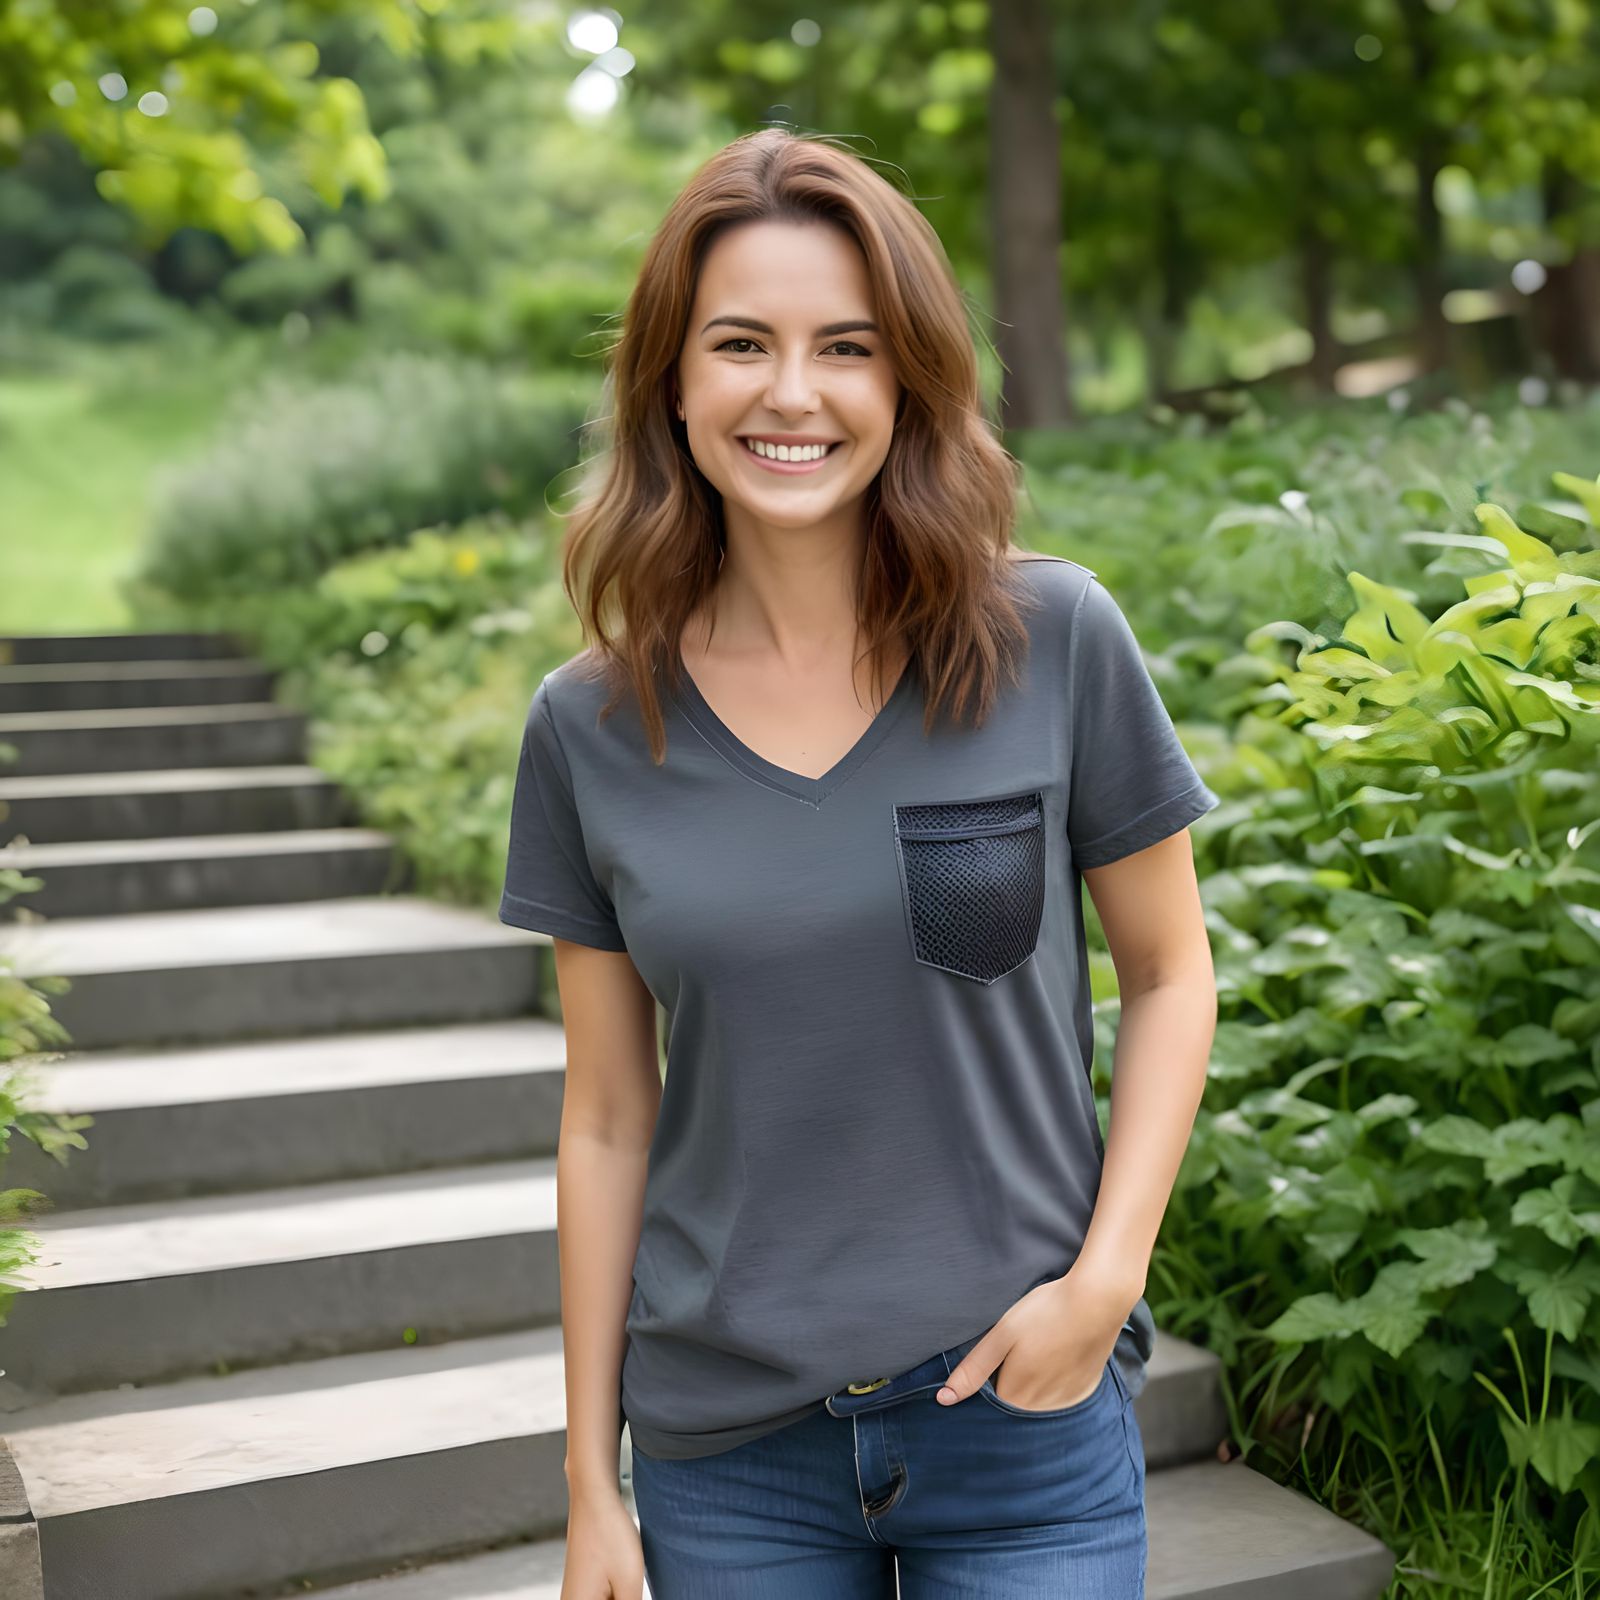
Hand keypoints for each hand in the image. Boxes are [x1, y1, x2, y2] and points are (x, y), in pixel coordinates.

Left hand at [935, 1261, 1138, 1409]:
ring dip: (1032, 1386)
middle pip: (1014, 1404)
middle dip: (1008, 1384)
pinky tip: (1056, 1357)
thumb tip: (944, 1399)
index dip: (986, 1380)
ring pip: (1037, 1403)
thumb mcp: (1002, 1334)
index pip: (989, 1402)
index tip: (995, 1358)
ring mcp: (1066, 1402)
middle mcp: (1041, 1409)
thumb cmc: (1045, 1313)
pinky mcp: (1084, 1391)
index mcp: (1017, 1397)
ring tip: (1038, 1351)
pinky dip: (1054, 1383)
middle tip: (1018, 1350)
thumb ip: (974, 1368)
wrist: (1098, 1301)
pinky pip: (1059, 1397)